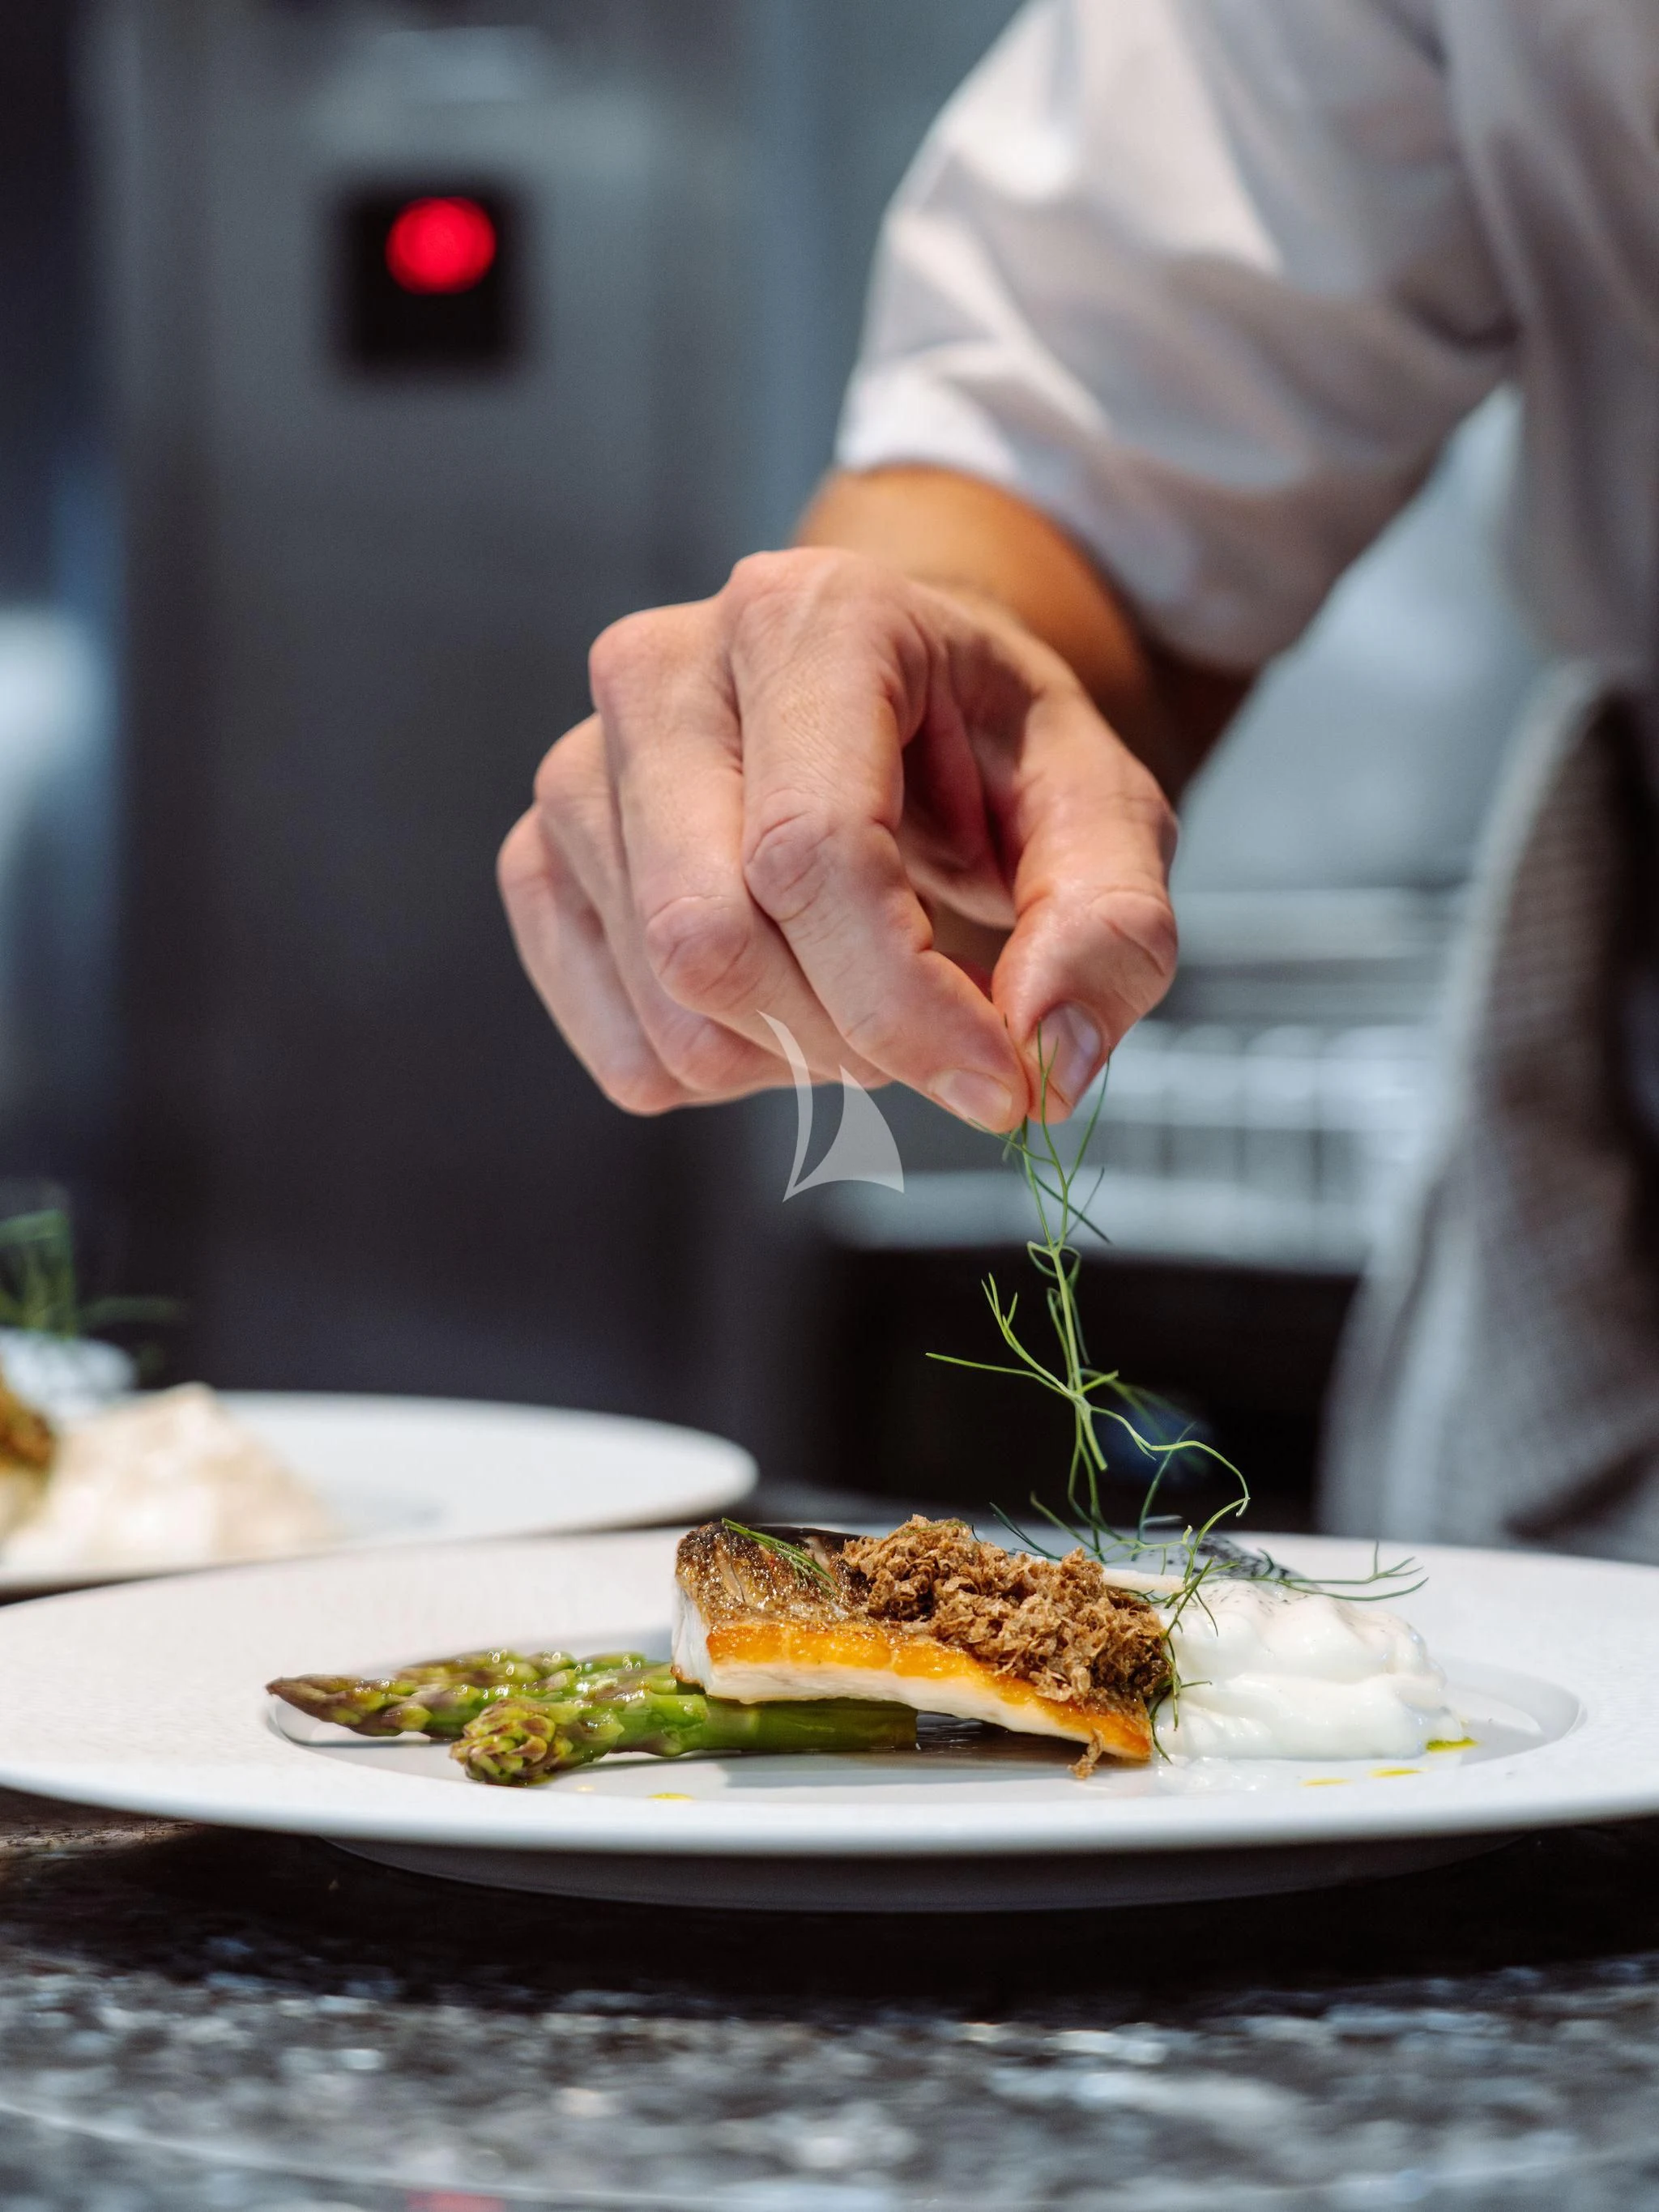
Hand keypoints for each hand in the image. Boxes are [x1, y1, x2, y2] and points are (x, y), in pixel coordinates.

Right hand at [498, 547, 1176, 1127]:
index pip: (812, 854)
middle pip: (709, 941)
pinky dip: (730, 1070)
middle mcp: (661, 671)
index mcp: (808, 615)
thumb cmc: (989, 752)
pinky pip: (626, 1052)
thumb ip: (1112, 928)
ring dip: (799, 1057)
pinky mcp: (539, 862)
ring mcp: (578, 770)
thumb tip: (1051, 1055)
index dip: (910, 1005)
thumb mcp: (1102, 813)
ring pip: (670, 1012)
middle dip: (850, 1039)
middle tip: (939, 1026)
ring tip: (864, 983)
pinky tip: (786, 994)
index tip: (1002, 1086)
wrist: (899, 710)